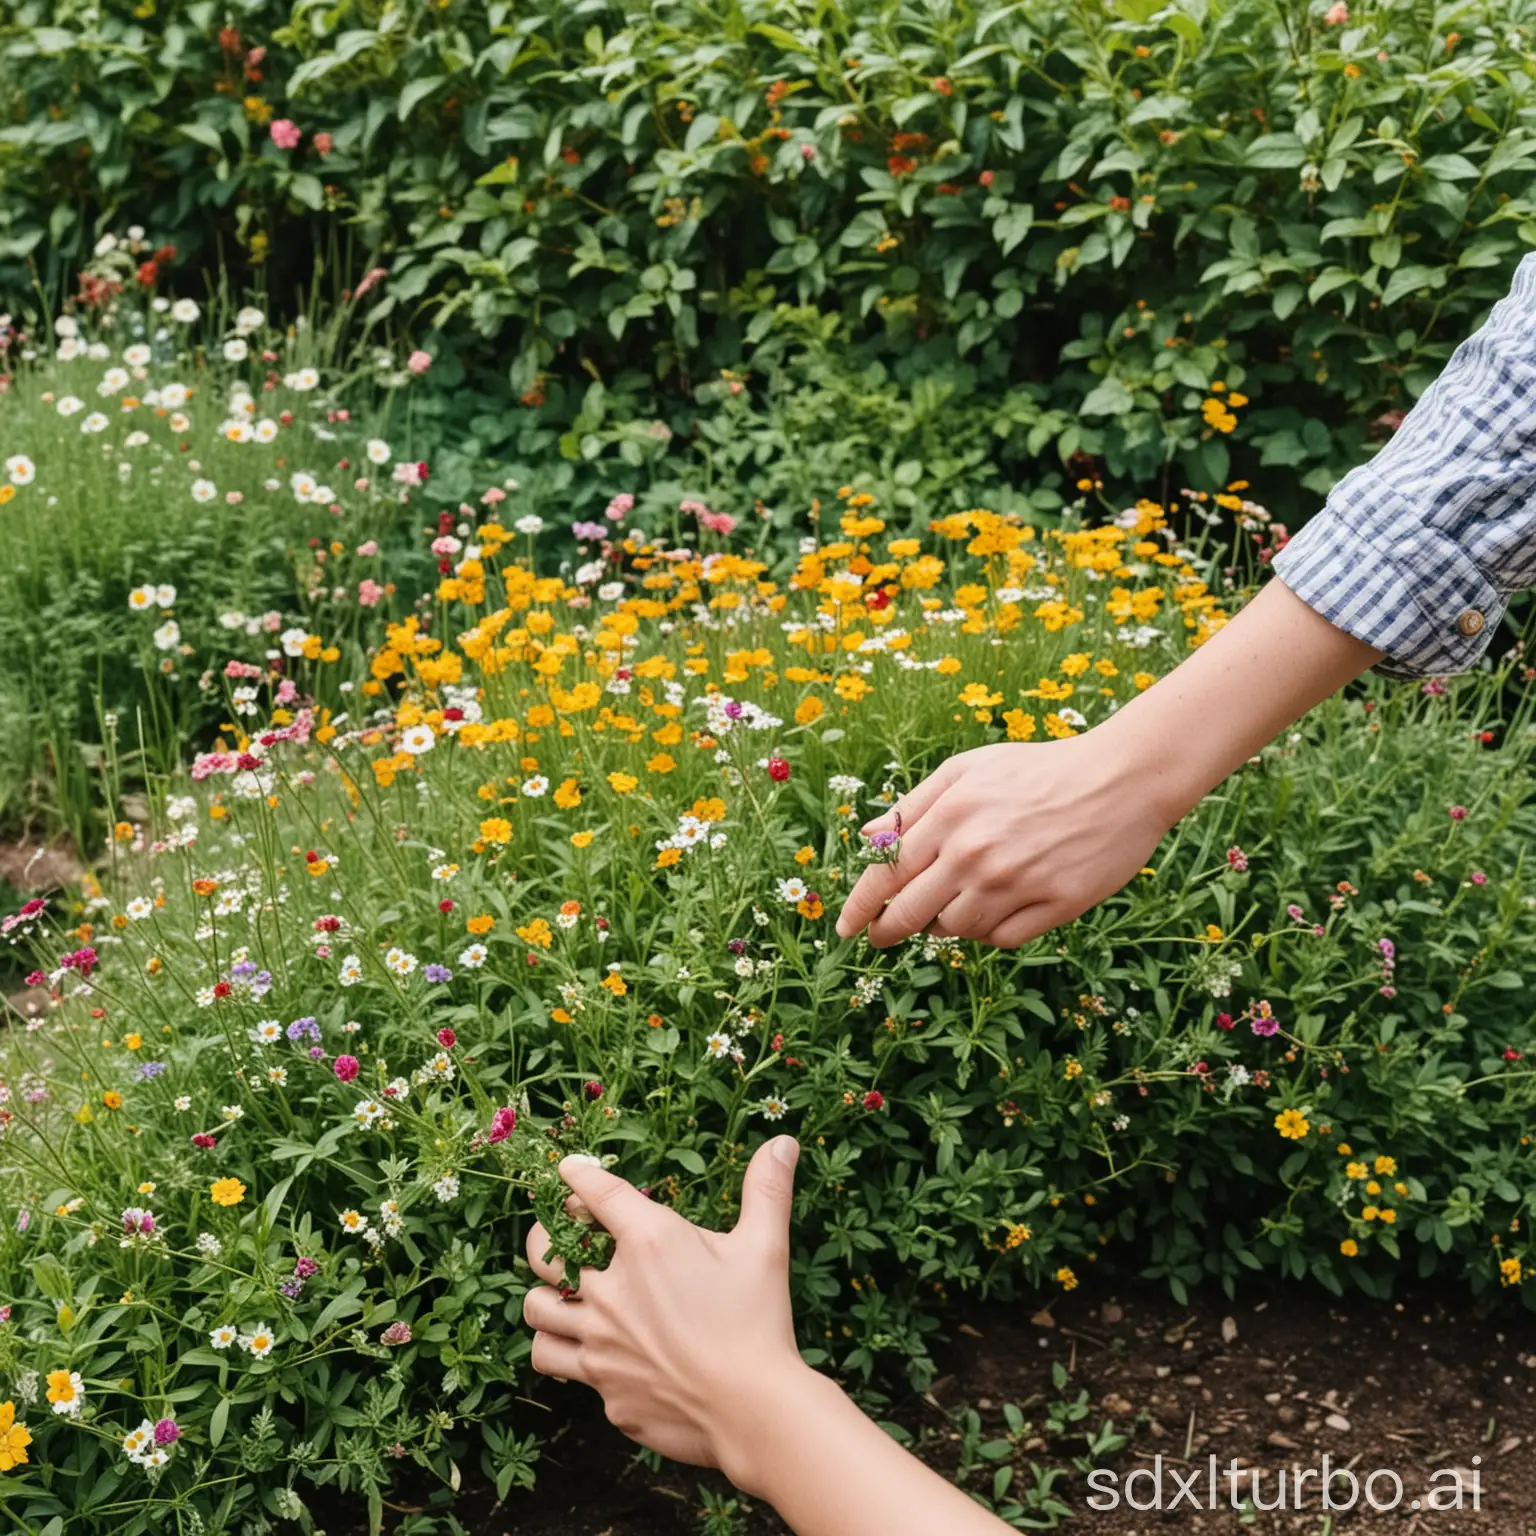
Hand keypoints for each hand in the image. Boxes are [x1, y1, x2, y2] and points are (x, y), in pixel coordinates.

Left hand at [522, 1137, 808, 1493]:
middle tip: (559, 1240)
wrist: (754, 1412)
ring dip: (546, 1300)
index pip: (596, 1193)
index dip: (577, 1175)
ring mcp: (601, 1346)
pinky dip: (571, 1356)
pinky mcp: (604, 1392)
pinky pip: (566, 1369)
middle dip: (543, 1239)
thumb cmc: (758, 1322)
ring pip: (537, 1314)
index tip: (569, 1169)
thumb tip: (782, 1141)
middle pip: (542, 1253)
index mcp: (648, 1243)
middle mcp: (611, 1291)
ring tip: (563, 1298)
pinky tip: (591, 1353)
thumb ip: (766, 1190)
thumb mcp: (765, 1247)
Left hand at [835, 730, 1169, 948]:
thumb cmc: (1038, 768)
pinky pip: (1001, 938)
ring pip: (956, 931)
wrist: (1121, 778)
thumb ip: (914, 804)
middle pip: (911, 914)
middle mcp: (976, 854)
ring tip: (956, 903)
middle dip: (888, 930)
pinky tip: (998, 907)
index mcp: (951, 816)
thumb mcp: (968, 769)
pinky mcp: (1055, 905)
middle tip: (881, 936)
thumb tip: (866, 838)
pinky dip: (990, 931)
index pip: (886, 873)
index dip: (859, 905)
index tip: (846, 928)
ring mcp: (1016, 882)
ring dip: (946, 925)